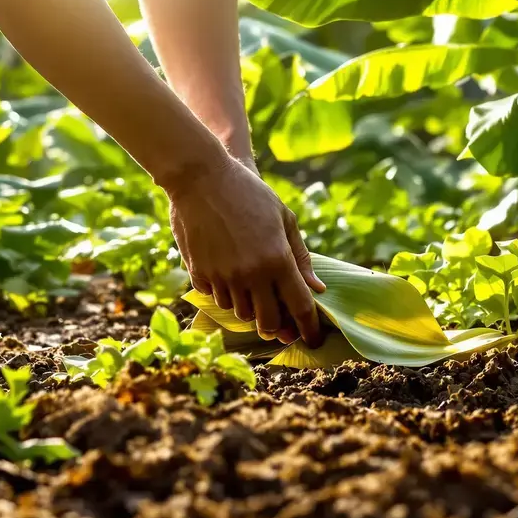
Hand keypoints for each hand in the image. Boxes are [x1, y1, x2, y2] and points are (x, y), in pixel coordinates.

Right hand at [166, 158, 325, 346]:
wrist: (201, 178)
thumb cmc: (250, 194)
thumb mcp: (284, 218)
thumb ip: (300, 257)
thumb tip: (317, 289)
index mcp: (278, 260)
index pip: (300, 307)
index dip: (309, 328)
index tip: (313, 339)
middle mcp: (251, 274)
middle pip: (269, 322)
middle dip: (278, 327)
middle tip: (281, 324)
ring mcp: (223, 276)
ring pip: (241, 314)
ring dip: (251, 309)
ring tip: (254, 291)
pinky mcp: (200, 273)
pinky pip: (217, 299)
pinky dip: (226, 295)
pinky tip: (229, 276)